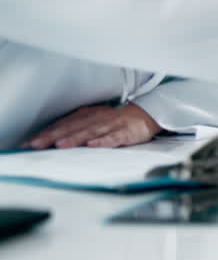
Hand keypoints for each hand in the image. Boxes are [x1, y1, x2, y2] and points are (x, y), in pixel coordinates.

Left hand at [22, 103, 161, 148]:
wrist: (145, 115)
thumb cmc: (115, 121)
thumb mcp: (93, 120)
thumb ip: (74, 128)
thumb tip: (51, 139)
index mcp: (87, 115)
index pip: (63, 124)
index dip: (46, 133)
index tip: (30, 143)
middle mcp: (97, 118)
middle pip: (72, 127)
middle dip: (54, 135)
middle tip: (37, 144)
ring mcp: (111, 125)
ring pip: (90, 131)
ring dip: (74, 138)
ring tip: (60, 145)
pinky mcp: (125, 132)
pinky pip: (113, 137)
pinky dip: (102, 141)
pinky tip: (92, 145)